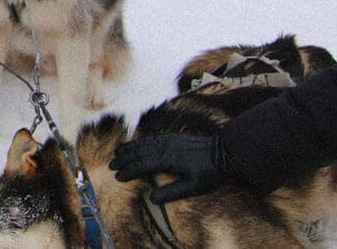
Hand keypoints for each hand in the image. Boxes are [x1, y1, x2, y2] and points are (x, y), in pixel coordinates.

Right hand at [110, 133, 230, 203]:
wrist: (224, 151)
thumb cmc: (210, 172)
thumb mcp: (193, 187)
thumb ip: (172, 193)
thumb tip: (152, 198)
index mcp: (167, 160)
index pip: (142, 165)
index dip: (129, 171)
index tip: (118, 177)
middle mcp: (165, 148)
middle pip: (139, 152)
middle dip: (124, 158)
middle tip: (112, 165)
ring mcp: (169, 140)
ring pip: (144, 143)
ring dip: (129, 148)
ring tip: (118, 152)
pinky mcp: (173, 137)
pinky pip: (152, 138)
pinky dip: (140, 140)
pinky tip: (136, 143)